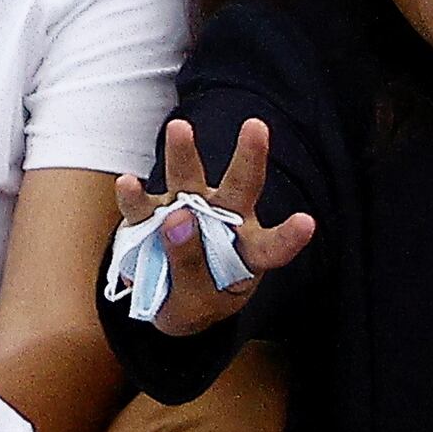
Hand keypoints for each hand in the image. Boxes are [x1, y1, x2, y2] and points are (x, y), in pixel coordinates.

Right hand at [110, 117, 317, 342]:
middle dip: (249, 156)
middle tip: (255, 126)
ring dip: (183, 154)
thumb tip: (177, 218)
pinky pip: (142, 206)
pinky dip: (134, 196)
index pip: (273, 246)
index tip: (305, 222)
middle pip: (239, 188)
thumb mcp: (195, 305)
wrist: (158, 300)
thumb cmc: (191, 302)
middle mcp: (224, 223)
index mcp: (249, 253)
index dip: (289, 236)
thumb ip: (189, 267)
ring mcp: (185, 213)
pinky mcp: (150, 216)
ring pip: (187, 181)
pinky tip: (127, 184)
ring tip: (179, 128)